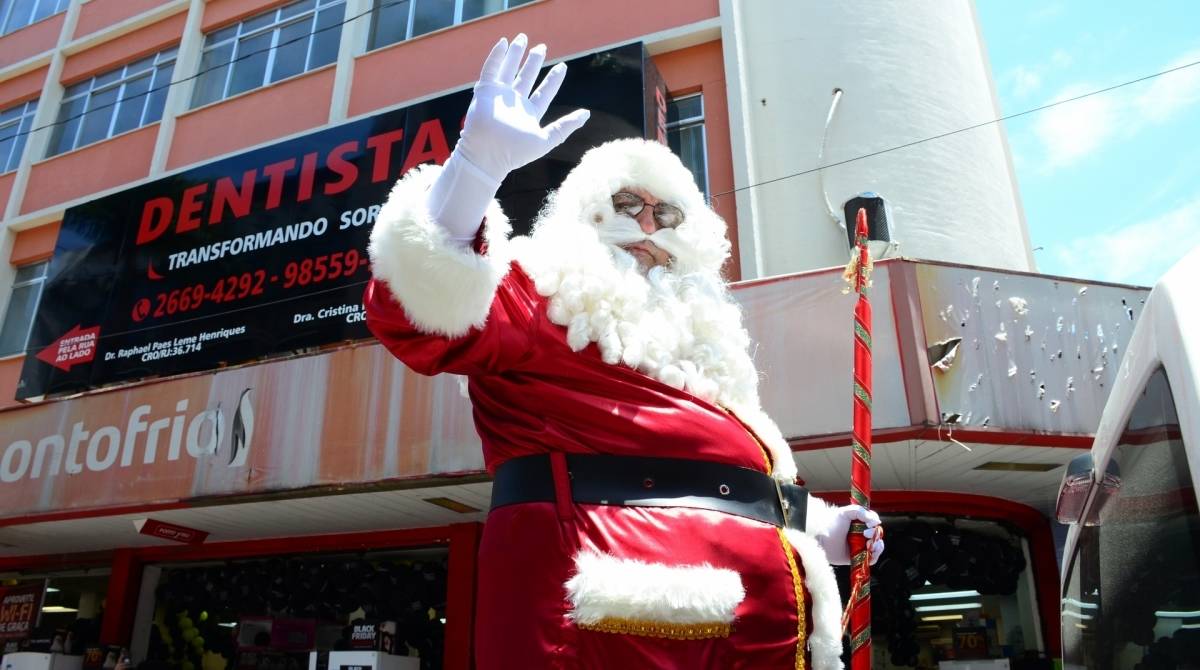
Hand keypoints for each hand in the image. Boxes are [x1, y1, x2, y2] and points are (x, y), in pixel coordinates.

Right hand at [457, 34, 590, 180]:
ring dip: (515, 54)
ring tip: (522, 38)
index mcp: (529, 114)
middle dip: (533, 62)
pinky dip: (496, 56)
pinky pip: (491, 69)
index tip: (562, 66)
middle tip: (542, 47)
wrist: (488, 154)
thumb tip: (587, 114)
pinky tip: (504, 43)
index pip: (544, 92)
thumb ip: (565, 127)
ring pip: (509, 69)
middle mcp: (515, 103)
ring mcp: (499, 96)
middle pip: (526, 77)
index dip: (553, 80)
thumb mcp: (546, 140)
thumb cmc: (516, 152)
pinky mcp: (485, 91)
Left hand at [813, 504, 883, 565]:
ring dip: (877, 545)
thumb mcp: (844, 512)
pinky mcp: (858, 557)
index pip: (874, 522)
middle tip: (865, 534)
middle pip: (877, 534)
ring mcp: (860, 546)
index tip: (869, 524)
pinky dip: (875, 555)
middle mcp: (861, 534)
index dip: (874, 523)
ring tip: (868, 544)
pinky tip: (871, 551)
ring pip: (877, 546)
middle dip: (875, 534)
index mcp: (858, 523)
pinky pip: (872, 558)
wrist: (820, 540)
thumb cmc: (830, 525)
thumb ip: (860, 512)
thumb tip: (877, 521)